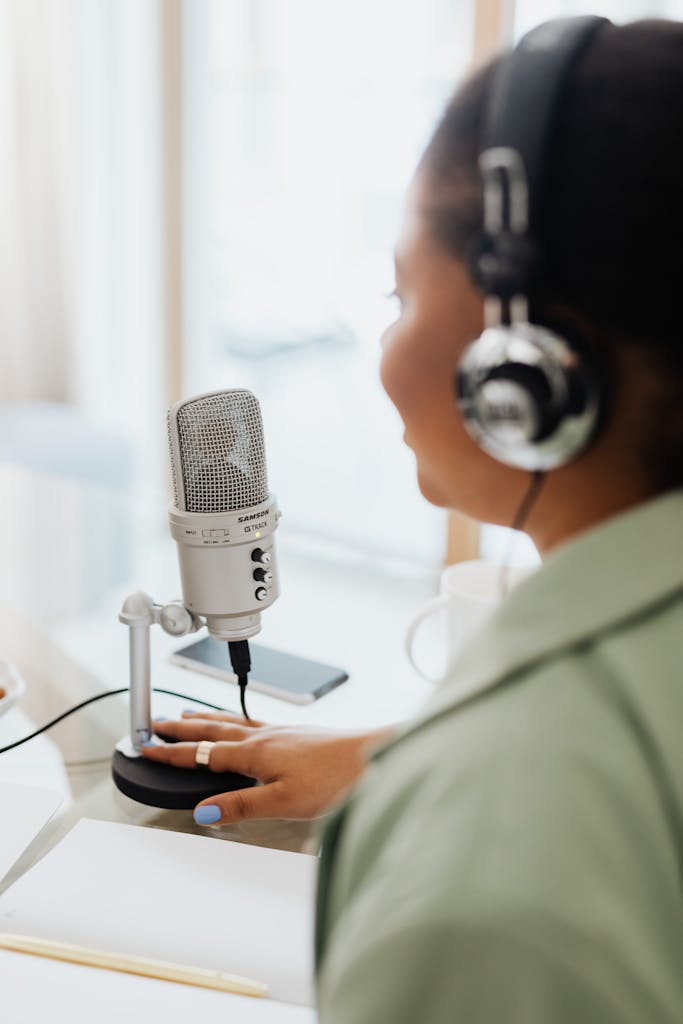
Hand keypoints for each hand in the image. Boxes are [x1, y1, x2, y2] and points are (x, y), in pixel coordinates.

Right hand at [141, 712, 395, 824]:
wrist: (374, 757)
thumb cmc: (336, 779)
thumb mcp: (283, 802)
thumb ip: (241, 805)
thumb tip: (205, 810)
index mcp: (256, 753)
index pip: (203, 753)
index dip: (173, 752)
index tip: (147, 748)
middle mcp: (266, 736)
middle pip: (214, 728)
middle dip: (182, 727)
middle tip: (156, 722)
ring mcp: (283, 731)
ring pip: (234, 721)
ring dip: (206, 719)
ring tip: (189, 715)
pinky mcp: (298, 733)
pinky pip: (254, 723)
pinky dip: (236, 721)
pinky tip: (243, 726)